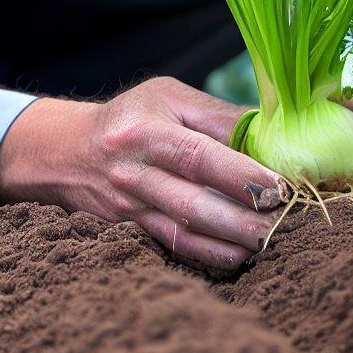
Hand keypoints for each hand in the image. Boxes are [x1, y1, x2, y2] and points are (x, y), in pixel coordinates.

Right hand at [0, 77, 284, 270]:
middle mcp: (135, 173)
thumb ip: (216, 115)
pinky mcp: (133, 229)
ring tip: (267, 241)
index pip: (197, 155)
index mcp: (146, 131)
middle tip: (281, 221)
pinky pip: (174, 247)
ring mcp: (132, 207)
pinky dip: (209, 255)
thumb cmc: (131, 116)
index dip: (239, 174)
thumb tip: (268, 135)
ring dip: (230, 241)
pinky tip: (239, 255)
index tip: (278, 186)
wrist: (70, 151)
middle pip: (192, 203)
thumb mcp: (168, 97)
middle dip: (241, 217)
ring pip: (184, 232)